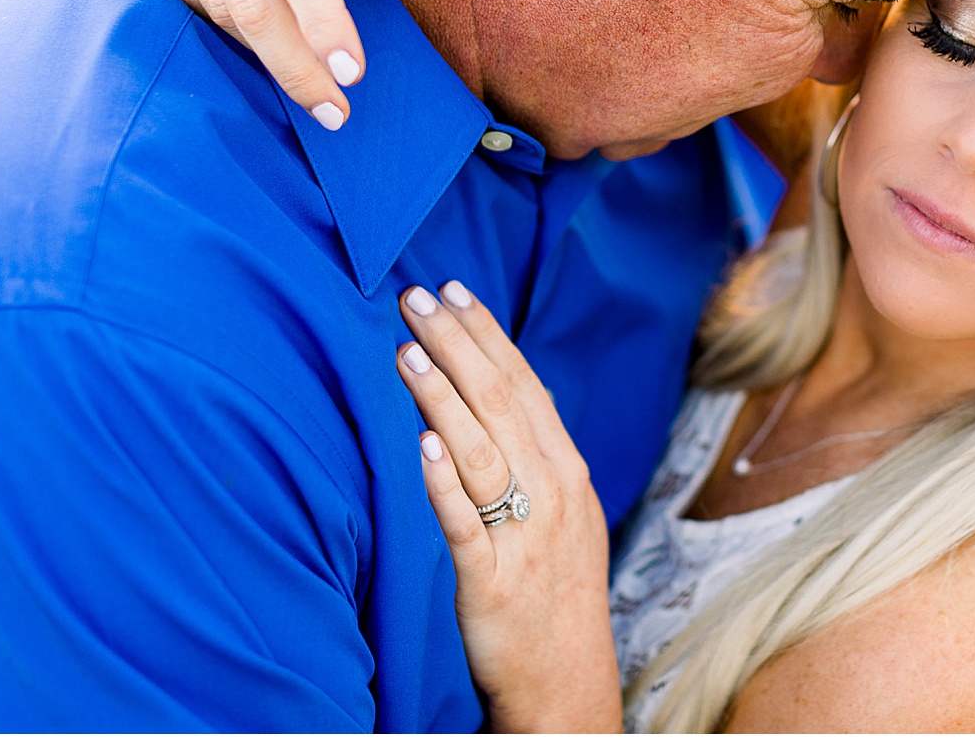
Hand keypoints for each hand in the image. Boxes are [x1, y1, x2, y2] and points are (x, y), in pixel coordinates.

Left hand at [395, 281, 622, 731]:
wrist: (567, 685)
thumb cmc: (554, 596)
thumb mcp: (558, 514)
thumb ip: (528, 459)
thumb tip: (483, 401)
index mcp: (568, 472)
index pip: (525, 385)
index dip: (488, 335)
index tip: (453, 290)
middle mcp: (554, 493)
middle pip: (503, 403)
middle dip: (458, 344)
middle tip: (416, 297)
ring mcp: (526, 536)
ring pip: (483, 450)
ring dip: (443, 394)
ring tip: (406, 350)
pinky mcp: (494, 581)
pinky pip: (467, 522)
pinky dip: (446, 479)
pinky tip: (421, 442)